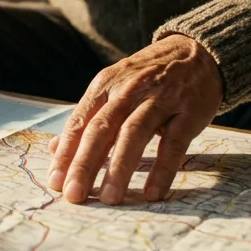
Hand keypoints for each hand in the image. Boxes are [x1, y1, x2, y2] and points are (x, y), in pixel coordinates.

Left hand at [46, 34, 223, 204]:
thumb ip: (87, 118)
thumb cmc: (147, 78)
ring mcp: (160, 100)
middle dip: (85, 163)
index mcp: (105, 84)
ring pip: (134, 134)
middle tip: (74, 195)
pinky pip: (173, 144)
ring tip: (108, 198)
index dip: (66, 152)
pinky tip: (152, 193)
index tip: (55, 182)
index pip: (80, 121)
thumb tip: (54, 149)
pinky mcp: (188, 112)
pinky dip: (162, 169)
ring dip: (119, 167)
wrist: (196, 53)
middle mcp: (129, 90)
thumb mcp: (113, 88)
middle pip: (102, 129)